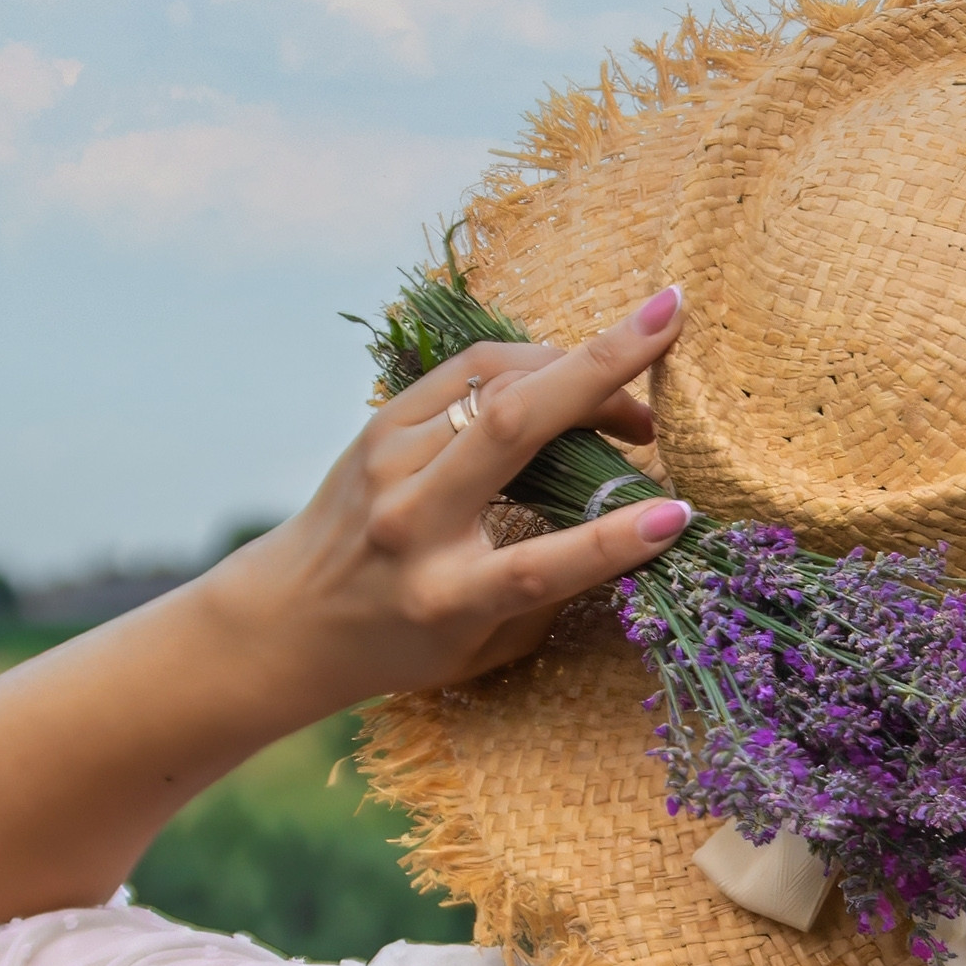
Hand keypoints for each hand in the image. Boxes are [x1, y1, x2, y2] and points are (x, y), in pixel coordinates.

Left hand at [211, 288, 695, 709]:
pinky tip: (567, 374)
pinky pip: (466, 373)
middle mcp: (412, 524)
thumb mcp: (479, 646)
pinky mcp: (379, 426)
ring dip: (572, 364)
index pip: (537, 566)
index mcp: (443, 596)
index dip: (612, 541)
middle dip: (599, 368)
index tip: (678, 512)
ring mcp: (389, 464)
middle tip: (667, 319)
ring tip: (630, 386)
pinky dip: (528, 363)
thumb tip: (635, 522)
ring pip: (491, 383)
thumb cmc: (401, 643)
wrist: (287, 618)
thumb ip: (550, 593)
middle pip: (511, 430)